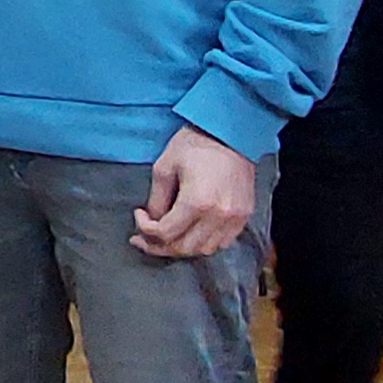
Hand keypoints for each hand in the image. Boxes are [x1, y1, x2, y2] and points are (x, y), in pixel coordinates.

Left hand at [134, 125, 254, 260]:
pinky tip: (191, 234)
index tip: (138, 215)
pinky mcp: (244, 216)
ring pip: (203, 250)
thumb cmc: (196, 143)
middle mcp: (218, 216)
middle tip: (143, 238)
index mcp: (197, 202)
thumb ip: (157, 199)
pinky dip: (203, 244)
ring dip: (181, 248)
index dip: (145, 229)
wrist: (232, 132)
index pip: (165, 233)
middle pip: (183, 248)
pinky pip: (222, 243)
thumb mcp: (165, 166)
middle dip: (158, 246)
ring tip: (166, 238)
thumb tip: (153, 220)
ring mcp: (234, 219)